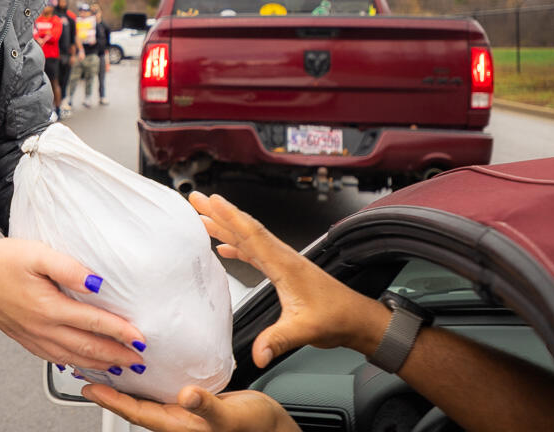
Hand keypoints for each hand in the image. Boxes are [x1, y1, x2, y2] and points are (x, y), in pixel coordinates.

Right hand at [0, 236, 146, 372]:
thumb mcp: (38, 253)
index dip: (121, 332)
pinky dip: (74, 364)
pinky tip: (82, 364)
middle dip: (117, 356)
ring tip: (119, 367)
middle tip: (138, 360)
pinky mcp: (24, 338)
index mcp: (48, 308)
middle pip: (87, 348)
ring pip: (72, 358)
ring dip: (98, 365)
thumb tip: (97, 283)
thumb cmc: (1, 259)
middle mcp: (41, 328)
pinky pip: (54, 359)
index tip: (140, 338)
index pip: (94, 323)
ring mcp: (31, 337)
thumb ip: (70, 268)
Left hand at [83, 384, 300, 431]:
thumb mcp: (231, 415)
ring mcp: (183, 411)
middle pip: (134, 404)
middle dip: (111, 389)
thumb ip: (208, 406)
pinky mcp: (193, 400)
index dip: (111, 400)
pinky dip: (149, 376)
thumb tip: (186, 396)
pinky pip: (162, 388)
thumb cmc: (255, 426)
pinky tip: (146, 363)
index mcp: (179, 426)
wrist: (273, 427)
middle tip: (89, 369)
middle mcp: (176, 419)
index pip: (135, 412)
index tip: (88, 387)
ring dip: (127, 382)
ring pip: (146, 396)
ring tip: (109, 364)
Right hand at [188, 192, 383, 365]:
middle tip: (197, 199)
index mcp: (285, 264)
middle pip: (245, 230)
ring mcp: (282, 263)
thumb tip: (257, 354)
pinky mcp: (282, 271)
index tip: (212, 201)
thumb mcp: (306, 330)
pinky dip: (237, 246)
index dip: (230, 217)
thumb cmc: (336, 318)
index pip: (253, 235)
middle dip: (220, 213)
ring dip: (225, 227)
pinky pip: (254, 253)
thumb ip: (278, 340)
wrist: (356, 319)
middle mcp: (282, 258)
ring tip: (203, 218)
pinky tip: (224, 248)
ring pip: (248, 239)